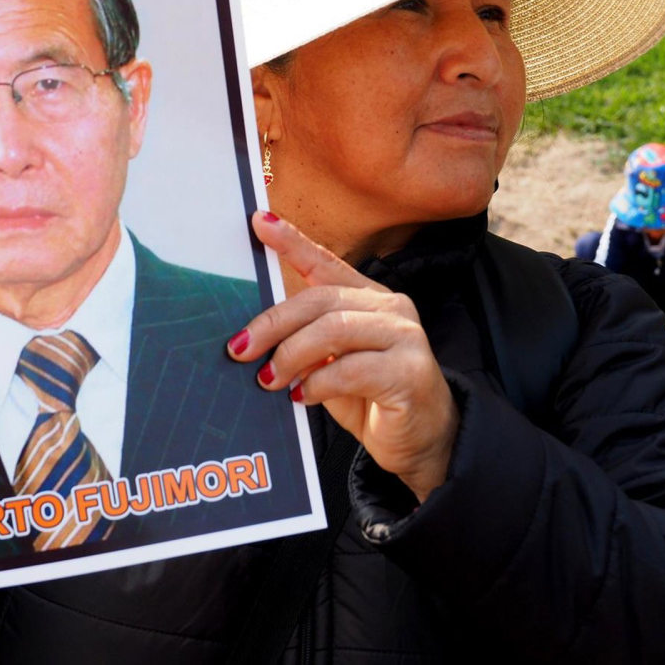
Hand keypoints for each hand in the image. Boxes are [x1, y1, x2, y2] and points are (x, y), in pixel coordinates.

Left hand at [227, 211, 458, 502]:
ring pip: (334, 329)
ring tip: (269, 379)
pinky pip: (351, 368)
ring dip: (292, 354)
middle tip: (241, 348)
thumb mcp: (331, 364)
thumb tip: (255, 338)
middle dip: (274, 322)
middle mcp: (391, 308)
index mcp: (369, 299)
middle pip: (321, 299)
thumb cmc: (371, 398)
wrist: (423, 441)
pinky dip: (319, 382)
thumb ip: (305, 344)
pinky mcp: (410, 372)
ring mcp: (406, 337)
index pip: (325, 264)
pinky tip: (303, 396)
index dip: (292, 242)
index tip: (258, 223)